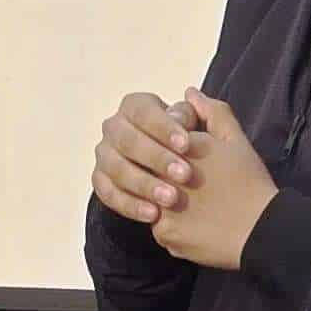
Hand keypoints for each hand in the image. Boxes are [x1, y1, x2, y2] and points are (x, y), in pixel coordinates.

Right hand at [93, 90, 198, 228]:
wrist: (185, 181)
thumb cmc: (196, 149)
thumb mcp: (209, 131)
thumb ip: (206, 113)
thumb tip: (191, 96)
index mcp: (135, 107)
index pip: (143, 112)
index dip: (163, 128)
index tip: (187, 145)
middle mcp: (114, 127)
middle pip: (128, 140)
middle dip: (156, 158)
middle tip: (184, 175)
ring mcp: (104, 155)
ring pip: (117, 168)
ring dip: (144, 184)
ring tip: (172, 199)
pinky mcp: (101, 182)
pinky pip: (109, 194)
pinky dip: (130, 205)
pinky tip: (154, 215)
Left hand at [151, 92, 280, 271]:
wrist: (262, 229)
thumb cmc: (250, 182)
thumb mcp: (236, 141)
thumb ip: (213, 113)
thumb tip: (189, 93)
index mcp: (179, 149)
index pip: (155, 142)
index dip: (169, 152)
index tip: (187, 163)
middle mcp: (163, 175)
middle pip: (148, 172)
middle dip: (163, 176)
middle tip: (192, 188)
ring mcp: (161, 206)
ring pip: (151, 201)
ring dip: (165, 202)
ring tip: (197, 207)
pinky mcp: (164, 233)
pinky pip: (160, 228)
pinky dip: (174, 227)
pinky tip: (197, 225)